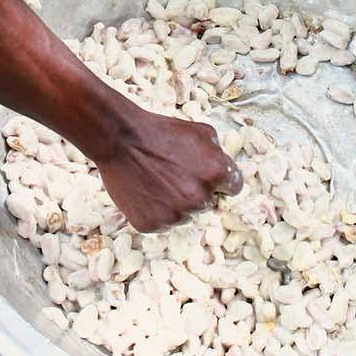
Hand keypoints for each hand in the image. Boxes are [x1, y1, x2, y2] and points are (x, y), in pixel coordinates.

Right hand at [91, 107, 241, 231]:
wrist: (121, 139)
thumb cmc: (160, 131)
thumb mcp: (201, 131)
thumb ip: (219, 153)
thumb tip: (226, 168)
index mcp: (216, 173)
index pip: (234, 188)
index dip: (221, 182)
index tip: (208, 177)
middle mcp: (199, 198)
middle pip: (208, 203)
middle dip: (196, 191)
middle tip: (175, 175)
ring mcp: (175, 215)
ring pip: (185, 215)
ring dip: (176, 203)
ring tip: (158, 181)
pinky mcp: (152, 224)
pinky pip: (162, 223)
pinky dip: (156, 211)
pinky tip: (147, 192)